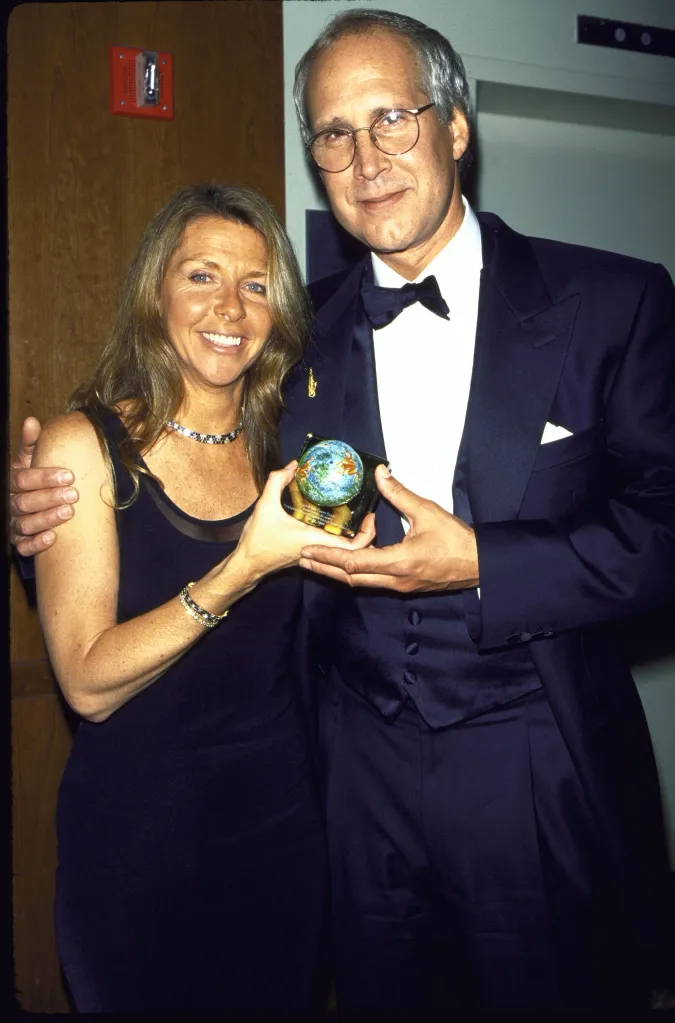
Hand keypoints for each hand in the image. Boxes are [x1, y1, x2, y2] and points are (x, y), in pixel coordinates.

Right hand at [10, 417, 78, 555]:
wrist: (31, 502)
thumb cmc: (33, 478)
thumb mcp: (31, 459)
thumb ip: (32, 443)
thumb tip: (32, 421)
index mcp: (12, 481)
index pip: (22, 479)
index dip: (44, 477)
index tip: (69, 475)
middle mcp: (10, 502)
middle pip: (25, 502)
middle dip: (49, 498)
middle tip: (73, 495)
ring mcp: (13, 523)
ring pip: (24, 524)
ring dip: (46, 519)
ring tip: (68, 513)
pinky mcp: (18, 541)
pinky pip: (23, 546)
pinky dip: (36, 543)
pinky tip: (52, 538)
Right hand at [230, 461, 375, 584]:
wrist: (247, 564)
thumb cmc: (257, 540)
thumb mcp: (265, 505)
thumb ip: (277, 481)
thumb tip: (293, 465)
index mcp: (314, 540)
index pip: (353, 547)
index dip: (367, 534)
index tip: (369, 516)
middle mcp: (319, 550)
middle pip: (354, 549)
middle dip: (365, 533)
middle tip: (367, 512)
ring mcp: (315, 555)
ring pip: (344, 550)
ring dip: (354, 536)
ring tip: (357, 514)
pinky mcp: (310, 555)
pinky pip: (332, 549)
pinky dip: (340, 538)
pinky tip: (337, 521)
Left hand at [299, 465, 478, 592]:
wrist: (479, 564)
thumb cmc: (457, 541)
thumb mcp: (427, 512)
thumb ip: (400, 494)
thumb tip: (381, 474)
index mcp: (398, 562)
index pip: (354, 563)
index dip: (328, 556)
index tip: (308, 551)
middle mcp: (394, 580)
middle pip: (350, 578)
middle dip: (324, 568)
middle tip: (302, 558)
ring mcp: (399, 586)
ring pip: (360, 583)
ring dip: (337, 572)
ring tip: (316, 562)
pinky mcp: (404, 586)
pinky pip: (373, 582)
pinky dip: (354, 573)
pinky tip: (345, 564)